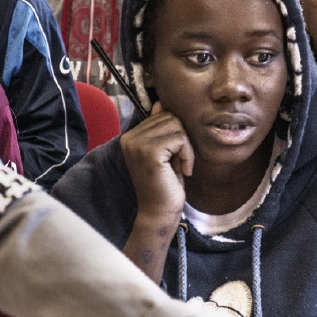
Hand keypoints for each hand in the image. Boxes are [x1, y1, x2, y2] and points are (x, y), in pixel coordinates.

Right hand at [120, 102, 193, 222]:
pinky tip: (183, 170)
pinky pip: (180, 138)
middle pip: (170, 117)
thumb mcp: (164, 152)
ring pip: (177, 125)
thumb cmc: (165, 184)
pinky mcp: (149, 152)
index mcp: (130, 136)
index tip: (173, 157)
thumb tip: (159, 103)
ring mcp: (137, 144)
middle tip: (178, 162)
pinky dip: (188, 154)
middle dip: (182, 139)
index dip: (175, 135)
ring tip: (179, 166)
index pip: (162, 115)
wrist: (159, 213)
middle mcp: (129, 137)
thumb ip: (160, 129)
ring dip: (186, 147)